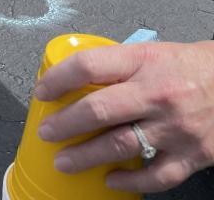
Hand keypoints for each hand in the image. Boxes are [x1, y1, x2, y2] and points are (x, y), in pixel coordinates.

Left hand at [33, 40, 213, 192]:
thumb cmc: (186, 66)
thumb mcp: (148, 53)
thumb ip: (115, 66)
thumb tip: (69, 79)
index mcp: (142, 61)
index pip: (88, 66)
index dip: (58, 79)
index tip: (42, 92)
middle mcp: (157, 93)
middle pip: (98, 109)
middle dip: (64, 124)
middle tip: (46, 132)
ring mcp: (175, 126)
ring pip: (120, 145)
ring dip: (86, 156)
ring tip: (64, 161)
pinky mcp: (193, 154)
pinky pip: (156, 175)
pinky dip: (130, 181)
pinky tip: (110, 180)